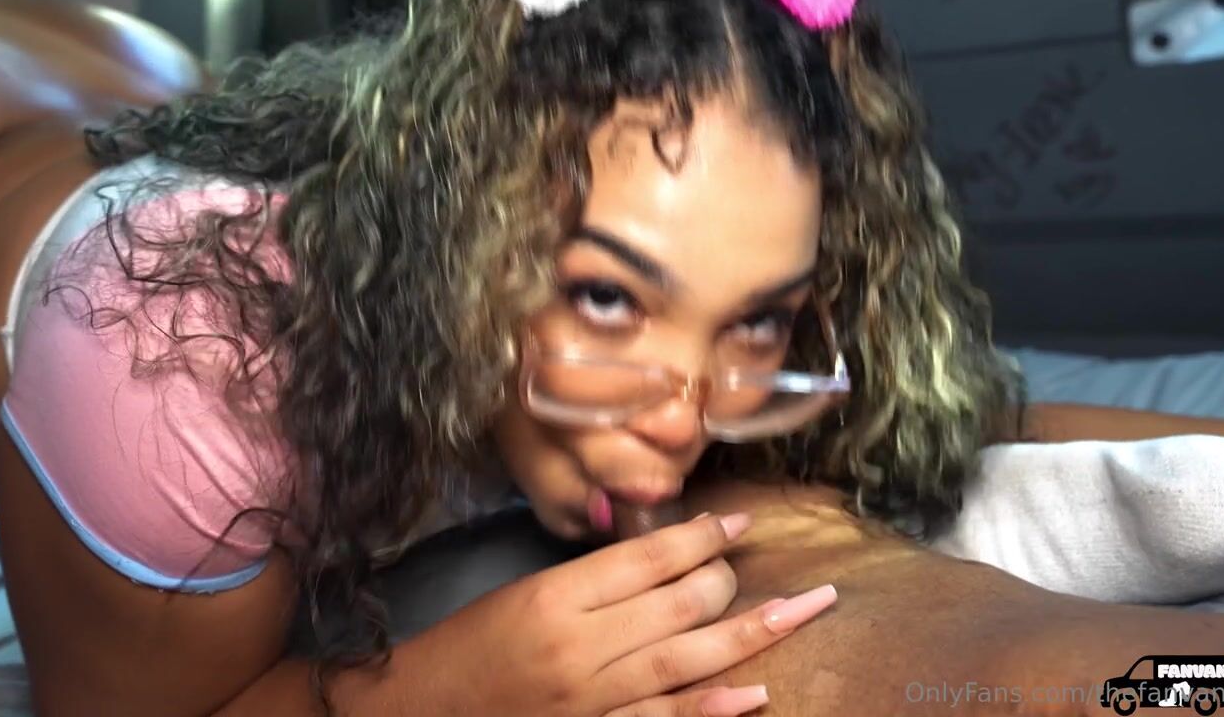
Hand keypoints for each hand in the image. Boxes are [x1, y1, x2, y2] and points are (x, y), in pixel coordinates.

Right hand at [396, 513, 837, 715]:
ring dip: (749, 634)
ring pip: (684, 660)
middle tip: (747, 568)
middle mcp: (579, 646)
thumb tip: (663, 556)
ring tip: (803, 610)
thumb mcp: (523, 594)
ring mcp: (590, 700)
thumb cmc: (469, 647)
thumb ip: (593, 578)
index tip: (737, 526)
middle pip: (676, 605)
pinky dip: (712, 711)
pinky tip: (756, 694)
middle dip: (723, 582)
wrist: (420, 713)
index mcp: (555, 597)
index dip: (701, 538)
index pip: (647, 558)